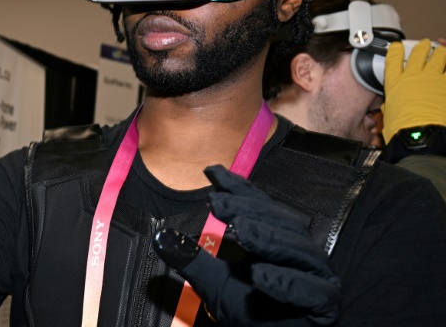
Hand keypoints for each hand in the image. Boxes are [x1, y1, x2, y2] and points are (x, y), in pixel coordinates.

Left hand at [153, 165, 339, 325]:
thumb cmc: (250, 315)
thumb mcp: (213, 283)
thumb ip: (192, 259)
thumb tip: (160, 238)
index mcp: (279, 241)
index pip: (261, 208)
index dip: (239, 188)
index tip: (212, 173)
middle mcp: (302, 255)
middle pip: (281, 223)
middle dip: (249, 210)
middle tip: (219, 203)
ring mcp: (318, 279)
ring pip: (300, 251)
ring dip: (268, 238)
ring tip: (239, 231)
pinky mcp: (326, 307)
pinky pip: (315, 293)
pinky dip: (288, 282)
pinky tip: (260, 276)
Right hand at [382, 39, 445, 142]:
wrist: (420, 136)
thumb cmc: (402, 129)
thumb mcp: (389, 114)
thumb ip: (392, 105)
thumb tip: (391, 106)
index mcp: (395, 83)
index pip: (393, 59)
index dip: (395, 50)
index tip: (397, 47)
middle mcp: (414, 77)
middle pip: (418, 53)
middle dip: (422, 47)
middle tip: (424, 45)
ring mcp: (433, 79)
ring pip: (439, 57)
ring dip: (440, 53)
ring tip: (441, 52)